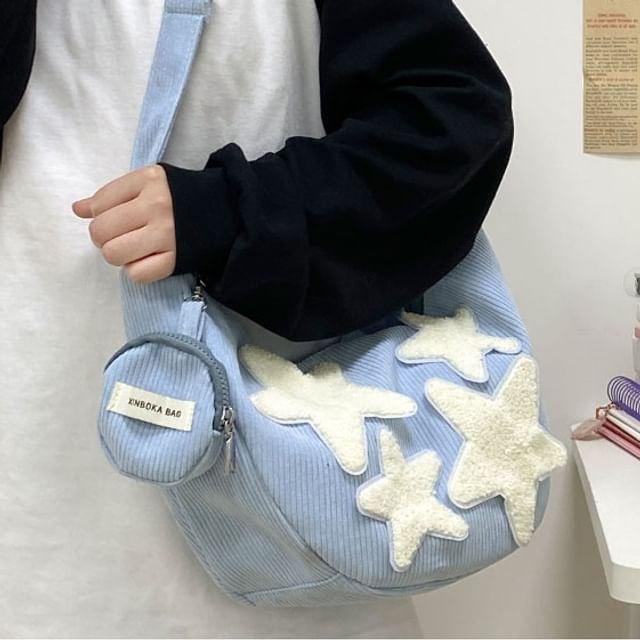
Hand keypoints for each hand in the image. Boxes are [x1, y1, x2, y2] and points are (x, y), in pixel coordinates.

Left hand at [72, 164, 175, 282]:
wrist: (228, 213)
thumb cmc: (182, 198)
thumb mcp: (150, 184)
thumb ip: (113, 195)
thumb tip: (78, 209)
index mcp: (149, 180)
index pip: (100, 203)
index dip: (100, 215)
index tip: (116, 218)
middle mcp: (157, 206)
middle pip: (101, 232)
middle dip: (105, 238)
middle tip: (122, 237)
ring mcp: (167, 234)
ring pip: (114, 254)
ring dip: (119, 256)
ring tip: (134, 249)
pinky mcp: (176, 260)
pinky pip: (137, 274)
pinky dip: (137, 271)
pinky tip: (148, 260)